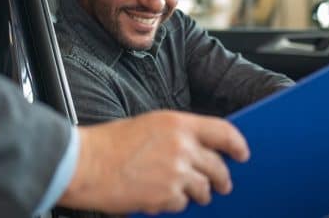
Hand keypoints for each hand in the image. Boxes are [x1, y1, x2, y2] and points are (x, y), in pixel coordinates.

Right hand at [57, 110, 249, 214]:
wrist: (86, 164)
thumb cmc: (109, 144)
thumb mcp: (147, 126)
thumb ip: (175, 136)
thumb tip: (196, 150)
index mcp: (177, 124)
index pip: (223, 132)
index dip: (237, 144)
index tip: (242, 153)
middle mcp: (182, 147)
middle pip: (218, 166)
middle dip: (222, 179)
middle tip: (222, 184)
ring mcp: (176, 173)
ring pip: (203, 189)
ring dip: (199, 194)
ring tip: (185, 192)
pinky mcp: (167, 196)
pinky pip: (182, 204)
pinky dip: (172, 203)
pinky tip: (156, 196)